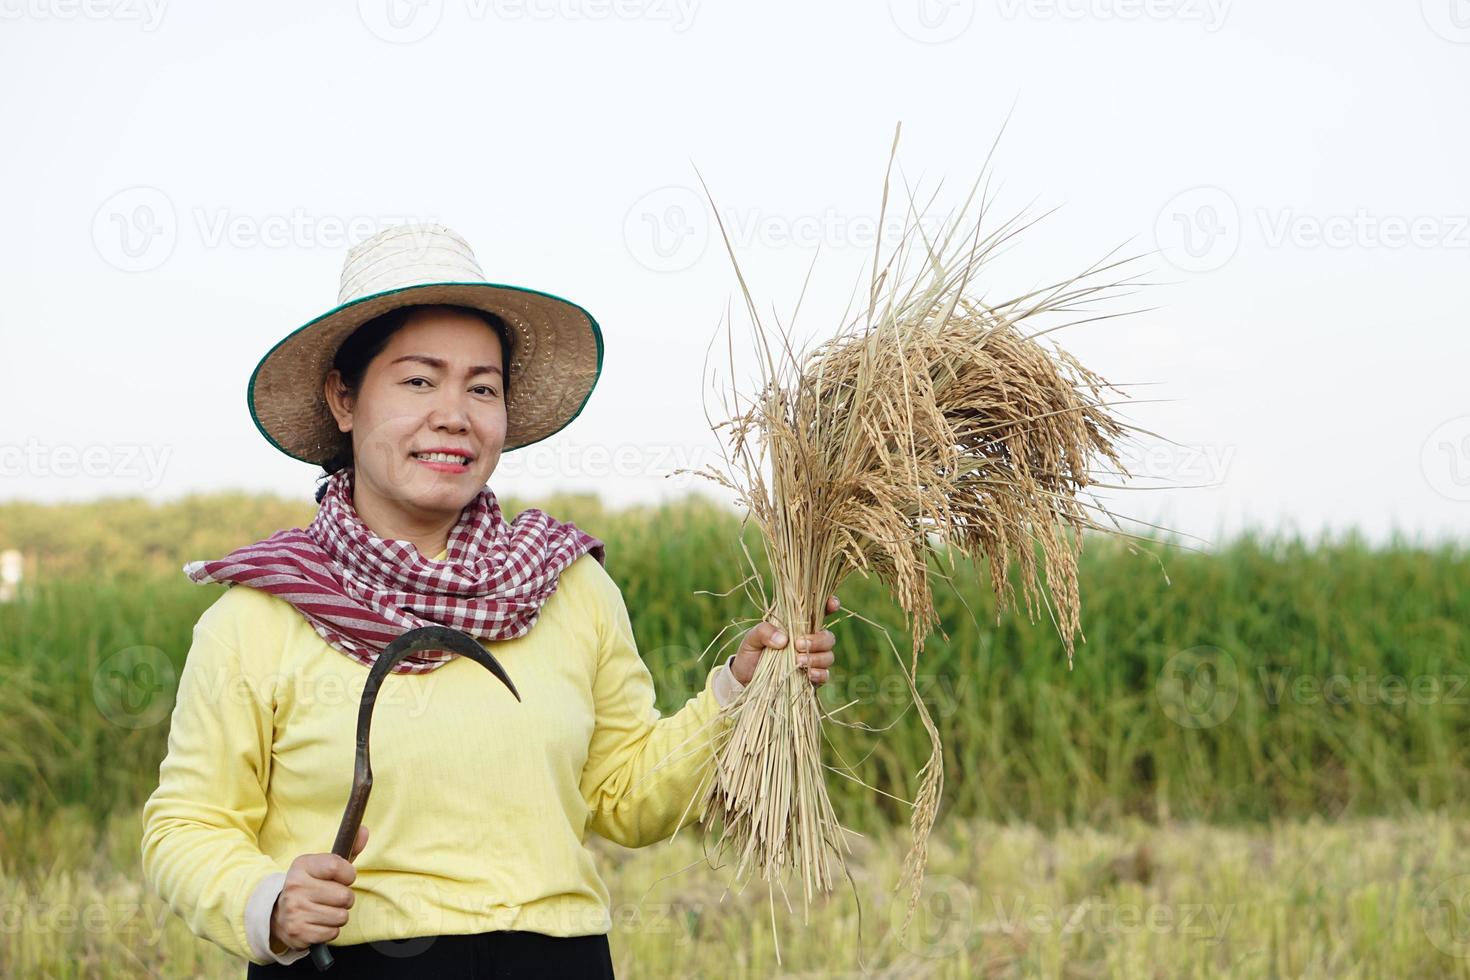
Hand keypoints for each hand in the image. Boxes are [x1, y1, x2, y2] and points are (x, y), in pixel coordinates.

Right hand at [269, 824, 368, 954]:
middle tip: (331, 897)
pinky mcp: (298, 932)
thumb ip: (348, 850)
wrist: (277, 913)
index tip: (343, 877)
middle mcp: (295, 887)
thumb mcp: (324, 865)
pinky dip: (330, 930)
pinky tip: (318, 922)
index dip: (348, 874)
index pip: (337, 866)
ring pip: (341, 916)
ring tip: (324, 909)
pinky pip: (332, 933)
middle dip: (345, 899)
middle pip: (344, 896)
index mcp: (302, 865)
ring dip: (338, 915)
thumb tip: (364, 830)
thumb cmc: (309, 886)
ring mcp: (295, 910)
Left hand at [730, 596, 839, 687]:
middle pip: (828, 637)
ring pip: (829, 656)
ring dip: (817, 658)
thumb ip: (764, 631)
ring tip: (798, 661)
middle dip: (818, 640)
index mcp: (797, 625)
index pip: (819, 612)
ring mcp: (812, 660)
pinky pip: (825, 675)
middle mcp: (809, 641)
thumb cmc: (750, 653)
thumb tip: (783, 640)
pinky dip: (820, 673)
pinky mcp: (811, 678)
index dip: (830, 605)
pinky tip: (808, 674)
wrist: (746, 681)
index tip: (832, 605)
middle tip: (798, 645)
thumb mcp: (752, 638)